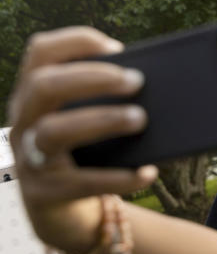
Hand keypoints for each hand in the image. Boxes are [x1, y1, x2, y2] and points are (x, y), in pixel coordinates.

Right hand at [8, 27, 157, 248]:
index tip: (116, 47)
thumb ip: (105, 100)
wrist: (61, 211)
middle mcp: (24, 123)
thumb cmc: (85, 154)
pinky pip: (82, 183)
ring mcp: (30, 159)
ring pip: (54, 131)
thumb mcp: (87, 121)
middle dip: (92, 78)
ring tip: (141, 119)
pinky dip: (119, 177)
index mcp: (34, 97)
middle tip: (137, 81)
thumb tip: (155, 84)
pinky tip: (148, 172)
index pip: (40, 53)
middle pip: (43, 86)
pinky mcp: (46, 193)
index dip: (75, 42)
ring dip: (102, 120)